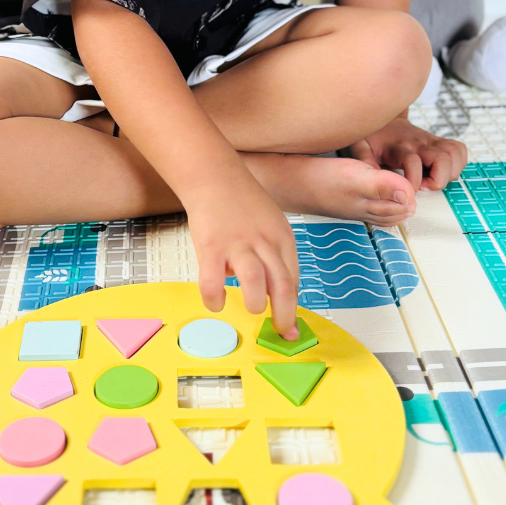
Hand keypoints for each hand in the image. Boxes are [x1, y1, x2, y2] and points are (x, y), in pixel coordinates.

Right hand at [186, 182, 300, 340]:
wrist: (213, 175)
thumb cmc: (240, 202)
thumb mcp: (269, 223)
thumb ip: (273, 255)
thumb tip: (273, 293)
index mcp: (281, 237)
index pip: (294, 278)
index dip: (294, 307)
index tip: (290, 327)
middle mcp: (263, 241)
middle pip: (283, 285)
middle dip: (284, 315)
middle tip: (279, 330)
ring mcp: (237, 244)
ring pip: (255, 283)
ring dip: (256, 304)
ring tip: (252, 308)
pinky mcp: (211, 246)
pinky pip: (213, 282)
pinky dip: (215, 299)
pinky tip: (216, 301)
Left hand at [348, 116, 466, 192]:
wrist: (383, 117)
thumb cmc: (373, 136)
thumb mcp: (361, 147)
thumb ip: (365, 163)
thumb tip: (372, 181)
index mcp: (400, 147)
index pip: (412, 162)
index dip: (413, 181)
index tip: (406, 190)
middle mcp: (419, 143)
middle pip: (442, 158)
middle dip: (438, 179)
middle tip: (424, 186)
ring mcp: (431, 141)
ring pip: (454, 154)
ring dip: (450, 173)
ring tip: (433, 180)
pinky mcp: (439, 142)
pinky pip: (459, 150)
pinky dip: (458, 163)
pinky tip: (443, 171)